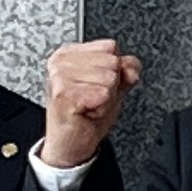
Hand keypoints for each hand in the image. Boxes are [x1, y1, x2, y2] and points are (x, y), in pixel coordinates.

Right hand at [40, 39, 143, 169]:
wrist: (71, 144)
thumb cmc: (85, 114)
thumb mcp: (113, 87)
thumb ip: (126, 70)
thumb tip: (131, 68)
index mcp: (69, 53)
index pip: (110, 46)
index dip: (114, 69)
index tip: (98, 84)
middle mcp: (61, 61)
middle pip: (112, 62)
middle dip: (110, 86)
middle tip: (93, 98)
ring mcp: (60, 76)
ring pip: (109, 78)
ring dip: (105, 99)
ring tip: (90, 105)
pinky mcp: (64, 94)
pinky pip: (103, 94)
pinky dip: (101, 108)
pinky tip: (87, 112)